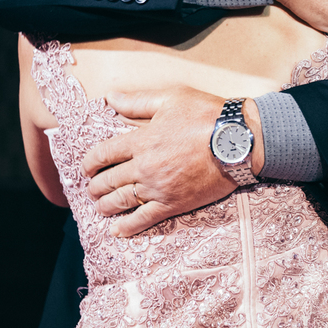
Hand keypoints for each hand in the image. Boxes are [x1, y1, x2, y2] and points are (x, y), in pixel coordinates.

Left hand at [82, 87, 259, 236]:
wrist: (239, 141)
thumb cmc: (208, 116)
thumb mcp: (172, 98)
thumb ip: (138, 101)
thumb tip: (110, 97)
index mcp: (141, 140)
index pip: (103, 154)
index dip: (89, 162)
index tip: (87, 167)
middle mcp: (144, 167)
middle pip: (107, 180)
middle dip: (95, 186)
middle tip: (92, 188)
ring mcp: (158, 188)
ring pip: (120, 201)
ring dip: (105, 206)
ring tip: (101, 207)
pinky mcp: (174, 203)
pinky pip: (143, 219)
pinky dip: (127, 227)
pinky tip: (117, 230)